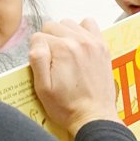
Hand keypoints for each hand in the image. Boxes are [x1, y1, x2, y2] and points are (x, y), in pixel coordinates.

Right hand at [29, 18, 121, 137]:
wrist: (94, 116)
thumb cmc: (67, 106)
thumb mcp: (43, 88)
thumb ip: (37, 60)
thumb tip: (36, 42)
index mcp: (62, 49)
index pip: (38, 37)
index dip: (37, 52)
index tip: (44, 67)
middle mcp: (79, 41)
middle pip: (52, 26)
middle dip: (48, 42)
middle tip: (53, 62)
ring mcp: (93, 42)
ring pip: (68, 23)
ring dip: (63, 35)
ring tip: (65, 54)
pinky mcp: (102, 46)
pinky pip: (89, 24)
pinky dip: (82, 30)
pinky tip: (79, 46)